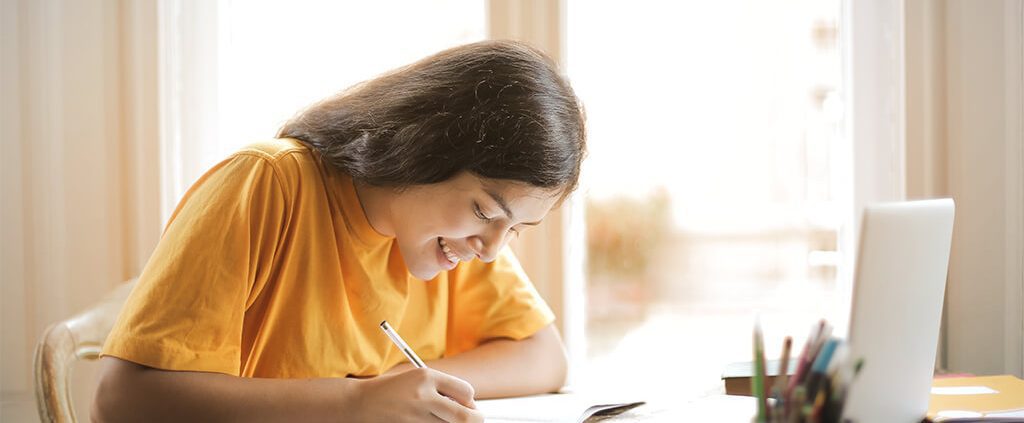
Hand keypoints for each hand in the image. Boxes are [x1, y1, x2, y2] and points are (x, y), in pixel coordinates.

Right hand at [352, 367, 482, 422]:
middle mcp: (422, 397)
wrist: (360, 404)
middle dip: (475, 419)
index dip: (470, 400)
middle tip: (473, 419)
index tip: (466, 404)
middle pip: (466, 417)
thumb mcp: (417, 379)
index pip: (466, 391)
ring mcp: (415, 417)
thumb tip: (471, 407)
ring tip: (440, 417)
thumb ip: (444, 389)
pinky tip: (428, 421)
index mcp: (426, 376)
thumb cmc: (393, 391)